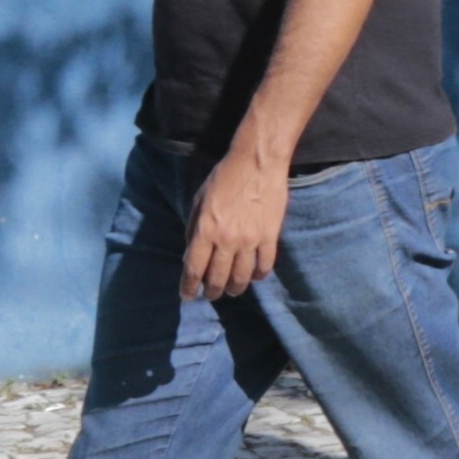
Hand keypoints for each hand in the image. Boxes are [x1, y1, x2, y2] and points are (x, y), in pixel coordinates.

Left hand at [181, 150, 289, 301]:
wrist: (257, 162)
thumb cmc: (224, 177)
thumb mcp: (198, 200)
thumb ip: (193, 228)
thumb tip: (191, 252)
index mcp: (205, 230)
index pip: (194, 268)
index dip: (189, 287)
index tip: (187, 296)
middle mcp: (227, 240)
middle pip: (218, 278)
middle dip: (212, 292)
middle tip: (210, 295)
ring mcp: (251, 240)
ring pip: (242, 277)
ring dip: (235, 288)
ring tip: (232, 290)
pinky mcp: (270, 237)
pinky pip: (265, 265)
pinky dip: (259, 275)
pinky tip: (254, 276)